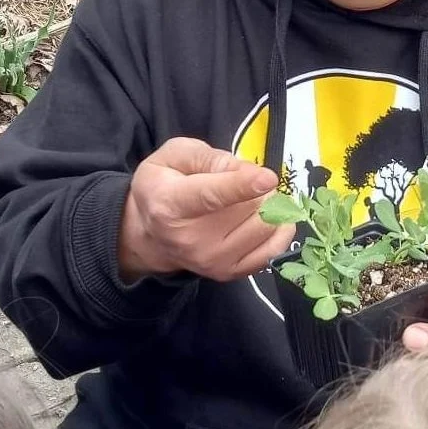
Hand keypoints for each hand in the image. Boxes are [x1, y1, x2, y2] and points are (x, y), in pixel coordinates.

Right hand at [118, 137, 295, 283]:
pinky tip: (267, 218)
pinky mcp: (228, 273)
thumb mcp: (172, 155)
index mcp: (170, 203)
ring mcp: (210, 260)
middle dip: (259, 188)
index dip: (241, 186)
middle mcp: (189, 238)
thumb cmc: (162, 187)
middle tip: (247, 181)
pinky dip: (278, 230)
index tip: (268, 177)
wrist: (150, 235)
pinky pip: (272, 250)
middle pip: (247, 209)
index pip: (210, 196)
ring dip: (268, 207)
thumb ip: (208, 157)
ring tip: (253, 199)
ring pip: (264, 227)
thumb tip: (246, 171)